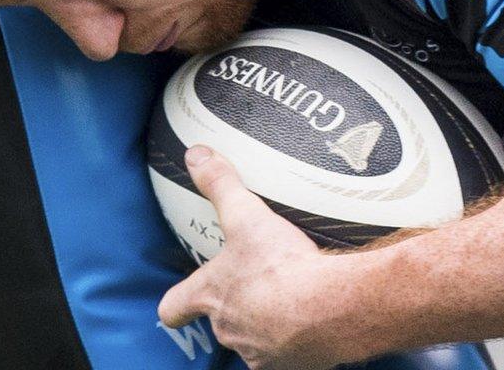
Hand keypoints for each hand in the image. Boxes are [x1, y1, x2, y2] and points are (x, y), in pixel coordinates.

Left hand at [158, 147, 360, 368]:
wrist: (329, 309)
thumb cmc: (280, 267)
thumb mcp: (247, 216)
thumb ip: (221, 184)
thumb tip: (195, 155)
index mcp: (211, 296)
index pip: (173, 308)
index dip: (176, 303)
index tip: (180, 301)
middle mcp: (229, 330)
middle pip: (222, 321)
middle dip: (238, 305)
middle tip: (261, 284)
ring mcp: (259, 351)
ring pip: (257, 338)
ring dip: (270, 322)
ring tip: (295, 298)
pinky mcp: (292, 365)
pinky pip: (291, 353)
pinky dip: (301, 340)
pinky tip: (318, 318)